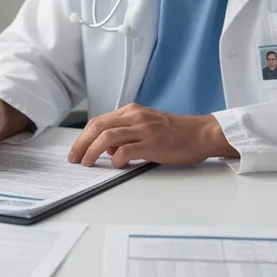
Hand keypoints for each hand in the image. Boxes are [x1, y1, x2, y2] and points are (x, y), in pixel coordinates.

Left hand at [66, 103, 236, 167]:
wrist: (202, 133)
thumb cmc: (176, 133)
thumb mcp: (147, 127)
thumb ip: (127, 134)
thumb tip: (107, 148)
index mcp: (132, 111)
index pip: (100, 121)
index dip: (84, 136)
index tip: (76, 150)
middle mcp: (136, 116)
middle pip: (99, 126)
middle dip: (82, 143)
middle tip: (74, 158)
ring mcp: (144, 129)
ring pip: (108, 136)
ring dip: (92, 151)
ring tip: (87, 163)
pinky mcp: (153, 143)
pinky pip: (126, 150)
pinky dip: (116, 158)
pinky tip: (116, 165)